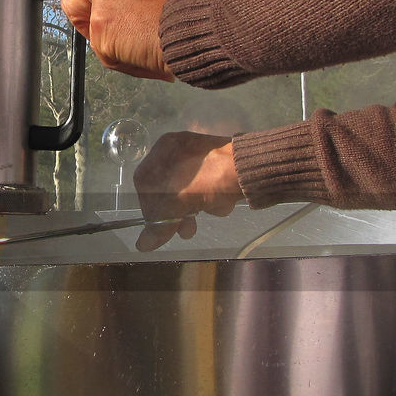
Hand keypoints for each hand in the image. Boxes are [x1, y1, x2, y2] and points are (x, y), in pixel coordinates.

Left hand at [62, 0, 196, 80]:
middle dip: (86, 20)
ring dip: (110, 44)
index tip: (81, 1)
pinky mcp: (101, 27)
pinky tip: (142, 52)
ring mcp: (101, 0)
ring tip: (140, 42)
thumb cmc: (192, 9)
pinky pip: (102, 52)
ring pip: (89, 30)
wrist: (200, 26)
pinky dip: (120, 59)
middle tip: (112, 32)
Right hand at [132, 132, 243, 250]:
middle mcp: (178, 149)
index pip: (145, 187)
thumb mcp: (180, 202)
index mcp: (163, 150)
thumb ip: (159, 225)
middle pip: (168, 191)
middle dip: (179, 214)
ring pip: (189, 192)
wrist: (253, 167)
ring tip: (212, 212)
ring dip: (198, 208)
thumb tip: (142, 245)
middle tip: (188, 232)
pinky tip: (224, 203)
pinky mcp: (219, 162)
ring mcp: (200, 155)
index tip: (162, 230)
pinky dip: (213, 198)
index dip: (151, 211)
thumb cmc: (210, 179)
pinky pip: (207, 187)